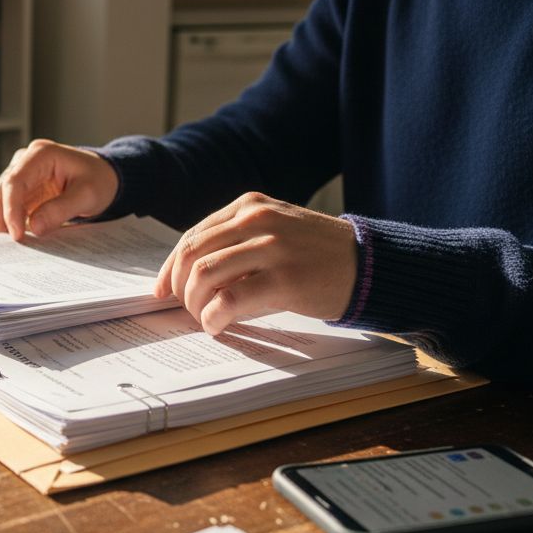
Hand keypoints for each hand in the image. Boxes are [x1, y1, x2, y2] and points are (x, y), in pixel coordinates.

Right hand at [0, 139, 118, 239]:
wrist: (104, 177)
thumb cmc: (99, 180)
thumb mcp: (87, 195)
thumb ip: (60, 210)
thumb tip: (33, 227)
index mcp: (41, 154)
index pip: (15, 182)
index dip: (11, 209)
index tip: (17, 235)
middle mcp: (26, 160)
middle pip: (1, 190)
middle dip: (2, 218)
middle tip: (12, 245)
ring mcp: (22, 173)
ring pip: (0, 199)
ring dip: (3, 221)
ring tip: (14, 244)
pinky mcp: (24, 188)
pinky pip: (9, 206)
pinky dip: (11, 221)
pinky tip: (19, 237)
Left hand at [154, 192, 356, 334]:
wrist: (370, 265)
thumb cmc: (318, 254)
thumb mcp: (276, 231)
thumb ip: (236, 242)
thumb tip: (189, 276)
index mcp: (250, 206)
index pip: (193, 236)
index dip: (169, 267)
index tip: (162, 290)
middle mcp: (257, 220)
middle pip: (191, 255)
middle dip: (178, 287)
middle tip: (186, 309)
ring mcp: (271, 247)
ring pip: (203, 275)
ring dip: (194, 305)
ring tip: (205, 319)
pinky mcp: (284, 279)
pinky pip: (229, 300)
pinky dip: (213, 317)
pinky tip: (218, 326)